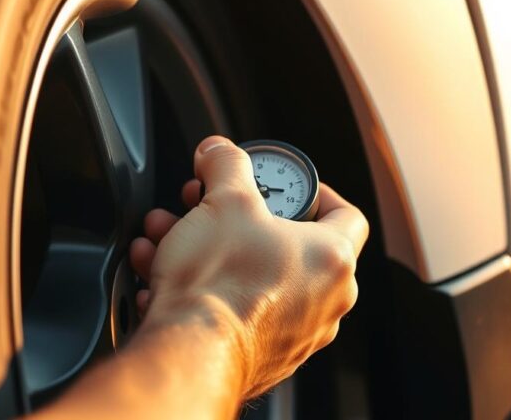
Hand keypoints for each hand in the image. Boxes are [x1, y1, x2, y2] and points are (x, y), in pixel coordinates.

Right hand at [129, 136, 367, 398]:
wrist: (191, 354)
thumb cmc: (220, 285)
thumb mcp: (225, 199)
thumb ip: (226, 163)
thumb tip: (219, 151)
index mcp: (332, 260)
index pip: (346, 215)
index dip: (317, 191)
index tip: (285, 187)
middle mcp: (324, 303)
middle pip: (286, 246)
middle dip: (236, 220)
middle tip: (208, 207)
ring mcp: (296, 337)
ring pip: (252, 278)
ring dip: (209, 253)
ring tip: (172, 238)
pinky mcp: (263, 360)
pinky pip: (234, 314)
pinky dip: (203, 293)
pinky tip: (164, 278)